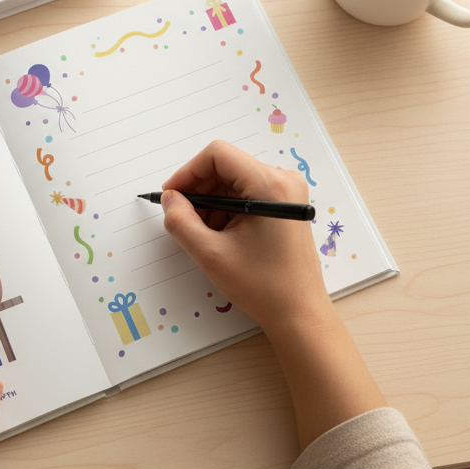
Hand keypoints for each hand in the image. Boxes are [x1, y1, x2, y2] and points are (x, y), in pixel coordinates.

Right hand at [162, 141, 385, 448]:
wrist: (299, 313)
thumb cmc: (261, 285)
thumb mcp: (211, 253)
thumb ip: (181, 221)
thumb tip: (169, 199)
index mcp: (269, 184)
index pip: (217, 154)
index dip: (188, 172)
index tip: (172, 196)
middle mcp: (283, 180)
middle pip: (227, 166)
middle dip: (199, 189)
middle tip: (182, 218)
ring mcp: (288, 193)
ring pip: (235, 181)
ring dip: (212, 201)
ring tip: (203, 234)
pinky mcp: (287, 206)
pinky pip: (248, 194)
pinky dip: (228, 209)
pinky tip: (220, 236)